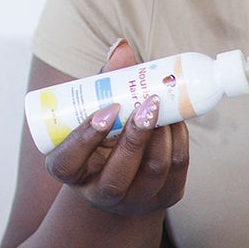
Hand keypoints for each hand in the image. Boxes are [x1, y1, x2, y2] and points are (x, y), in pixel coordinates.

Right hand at [44, 39, 189, 215]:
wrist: (125, 175)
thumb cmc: (102, 136)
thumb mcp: (93, 113)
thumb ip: (104, 83)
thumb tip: (121, 47)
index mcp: (69, 172)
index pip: (68, 159)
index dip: (86, 136)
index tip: (106, 110)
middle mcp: (99, 194)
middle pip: (119, 171)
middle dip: (136, 136)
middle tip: (148, 102)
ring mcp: (135, 200)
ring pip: (153, 170)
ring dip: (163, 135)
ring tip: (164, 106)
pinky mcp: (166, 197)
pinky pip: (177, 169)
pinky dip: (180, 141)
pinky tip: (177, 121)